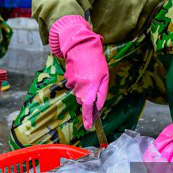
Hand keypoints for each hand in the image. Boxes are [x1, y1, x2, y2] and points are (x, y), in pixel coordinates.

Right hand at [48, 15, 107, 129]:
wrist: (80, 45)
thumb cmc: (96, 61)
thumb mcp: (105, 77)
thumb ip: (101, 94)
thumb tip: (98, 107)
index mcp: (90, 90)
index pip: (88, 109)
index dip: (88, 119)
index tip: (88, 127)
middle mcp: (79, 89)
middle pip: (83, 101)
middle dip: (88, 97)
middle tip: (95, 83)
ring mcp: (72, 84)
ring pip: (78, 93)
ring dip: (84, 87)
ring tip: (89, 73)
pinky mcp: (67, 78)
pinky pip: (74, 85)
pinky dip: (79, 81)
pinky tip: (82, 71)